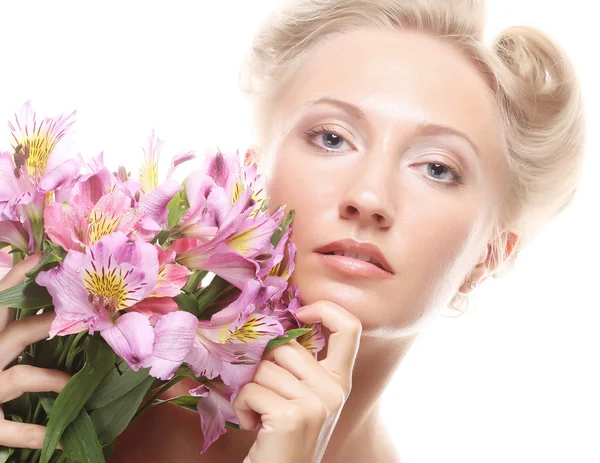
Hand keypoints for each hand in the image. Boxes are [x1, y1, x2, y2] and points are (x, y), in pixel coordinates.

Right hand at [0, 254, 69, 448]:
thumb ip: (9, 322)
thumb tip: (40, 287)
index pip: (0, 300)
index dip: (20, 277)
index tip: (44, 255)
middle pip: (19, 331)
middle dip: (52, 322)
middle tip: (90, 317)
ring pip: (24, 375)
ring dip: (55, 378)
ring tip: (79, 383)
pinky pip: (13, 429)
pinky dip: (39, 434)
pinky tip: (62, 442)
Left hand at [232, 300, 361, 462]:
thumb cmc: (286, 436)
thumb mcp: (304, 397)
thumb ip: (300, 365)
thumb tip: (273, 327)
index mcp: (340, 381)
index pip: (350, 327)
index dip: (326, 308)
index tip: (301, 314)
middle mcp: (334, 390)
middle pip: (286, 347)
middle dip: (264, 368)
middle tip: (266, 395)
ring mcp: (316, 403)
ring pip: (264, 368)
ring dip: (250, 391)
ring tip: (260, 414)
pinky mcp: (292, 415)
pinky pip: (250, 390)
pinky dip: (242, 407)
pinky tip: (253, 425)